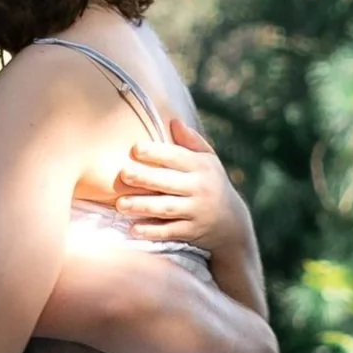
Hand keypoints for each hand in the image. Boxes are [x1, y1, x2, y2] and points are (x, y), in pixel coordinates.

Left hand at [114, 112, 243, 253]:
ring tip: (121, 204)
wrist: (232, 223)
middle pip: (169, 182)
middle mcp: (200, 188)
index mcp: (202, 167)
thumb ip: (191, 141)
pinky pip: (170, 231)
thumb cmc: (211, 183)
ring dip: (143, 206)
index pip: (178, 157)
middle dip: (146, 178)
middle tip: (123, 174)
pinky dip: (152, 231)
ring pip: (167, 208)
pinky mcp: (191, 231)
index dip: (157, 152)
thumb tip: (173, 121)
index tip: (135, 148)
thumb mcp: (209, 161)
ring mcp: (196, 211)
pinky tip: (133, 229)